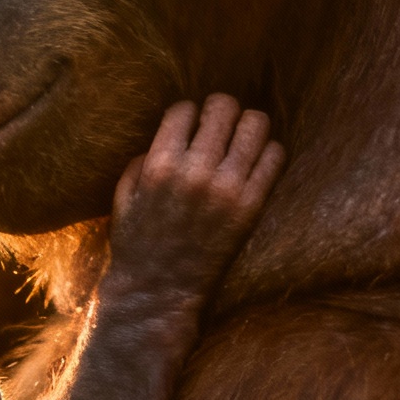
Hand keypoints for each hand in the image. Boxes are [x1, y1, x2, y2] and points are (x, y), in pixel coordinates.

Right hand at [108, 94, 285, 300]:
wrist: (158, 292)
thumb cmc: (138, 244)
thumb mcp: (124, 196)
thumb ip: (142, 160)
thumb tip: (170, 135)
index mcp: (159, 165)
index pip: (185, 109)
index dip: (189, 114)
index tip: (191, 127)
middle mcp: (195, 171)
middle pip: (223, 107)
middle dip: (221, 110)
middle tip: (220, 125)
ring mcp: (226, 189)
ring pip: (255, 124)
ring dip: (249, 126)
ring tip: (242, 139)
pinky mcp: (251, 207)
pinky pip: (275, 157)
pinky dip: (269, 152)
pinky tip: (256, 162)